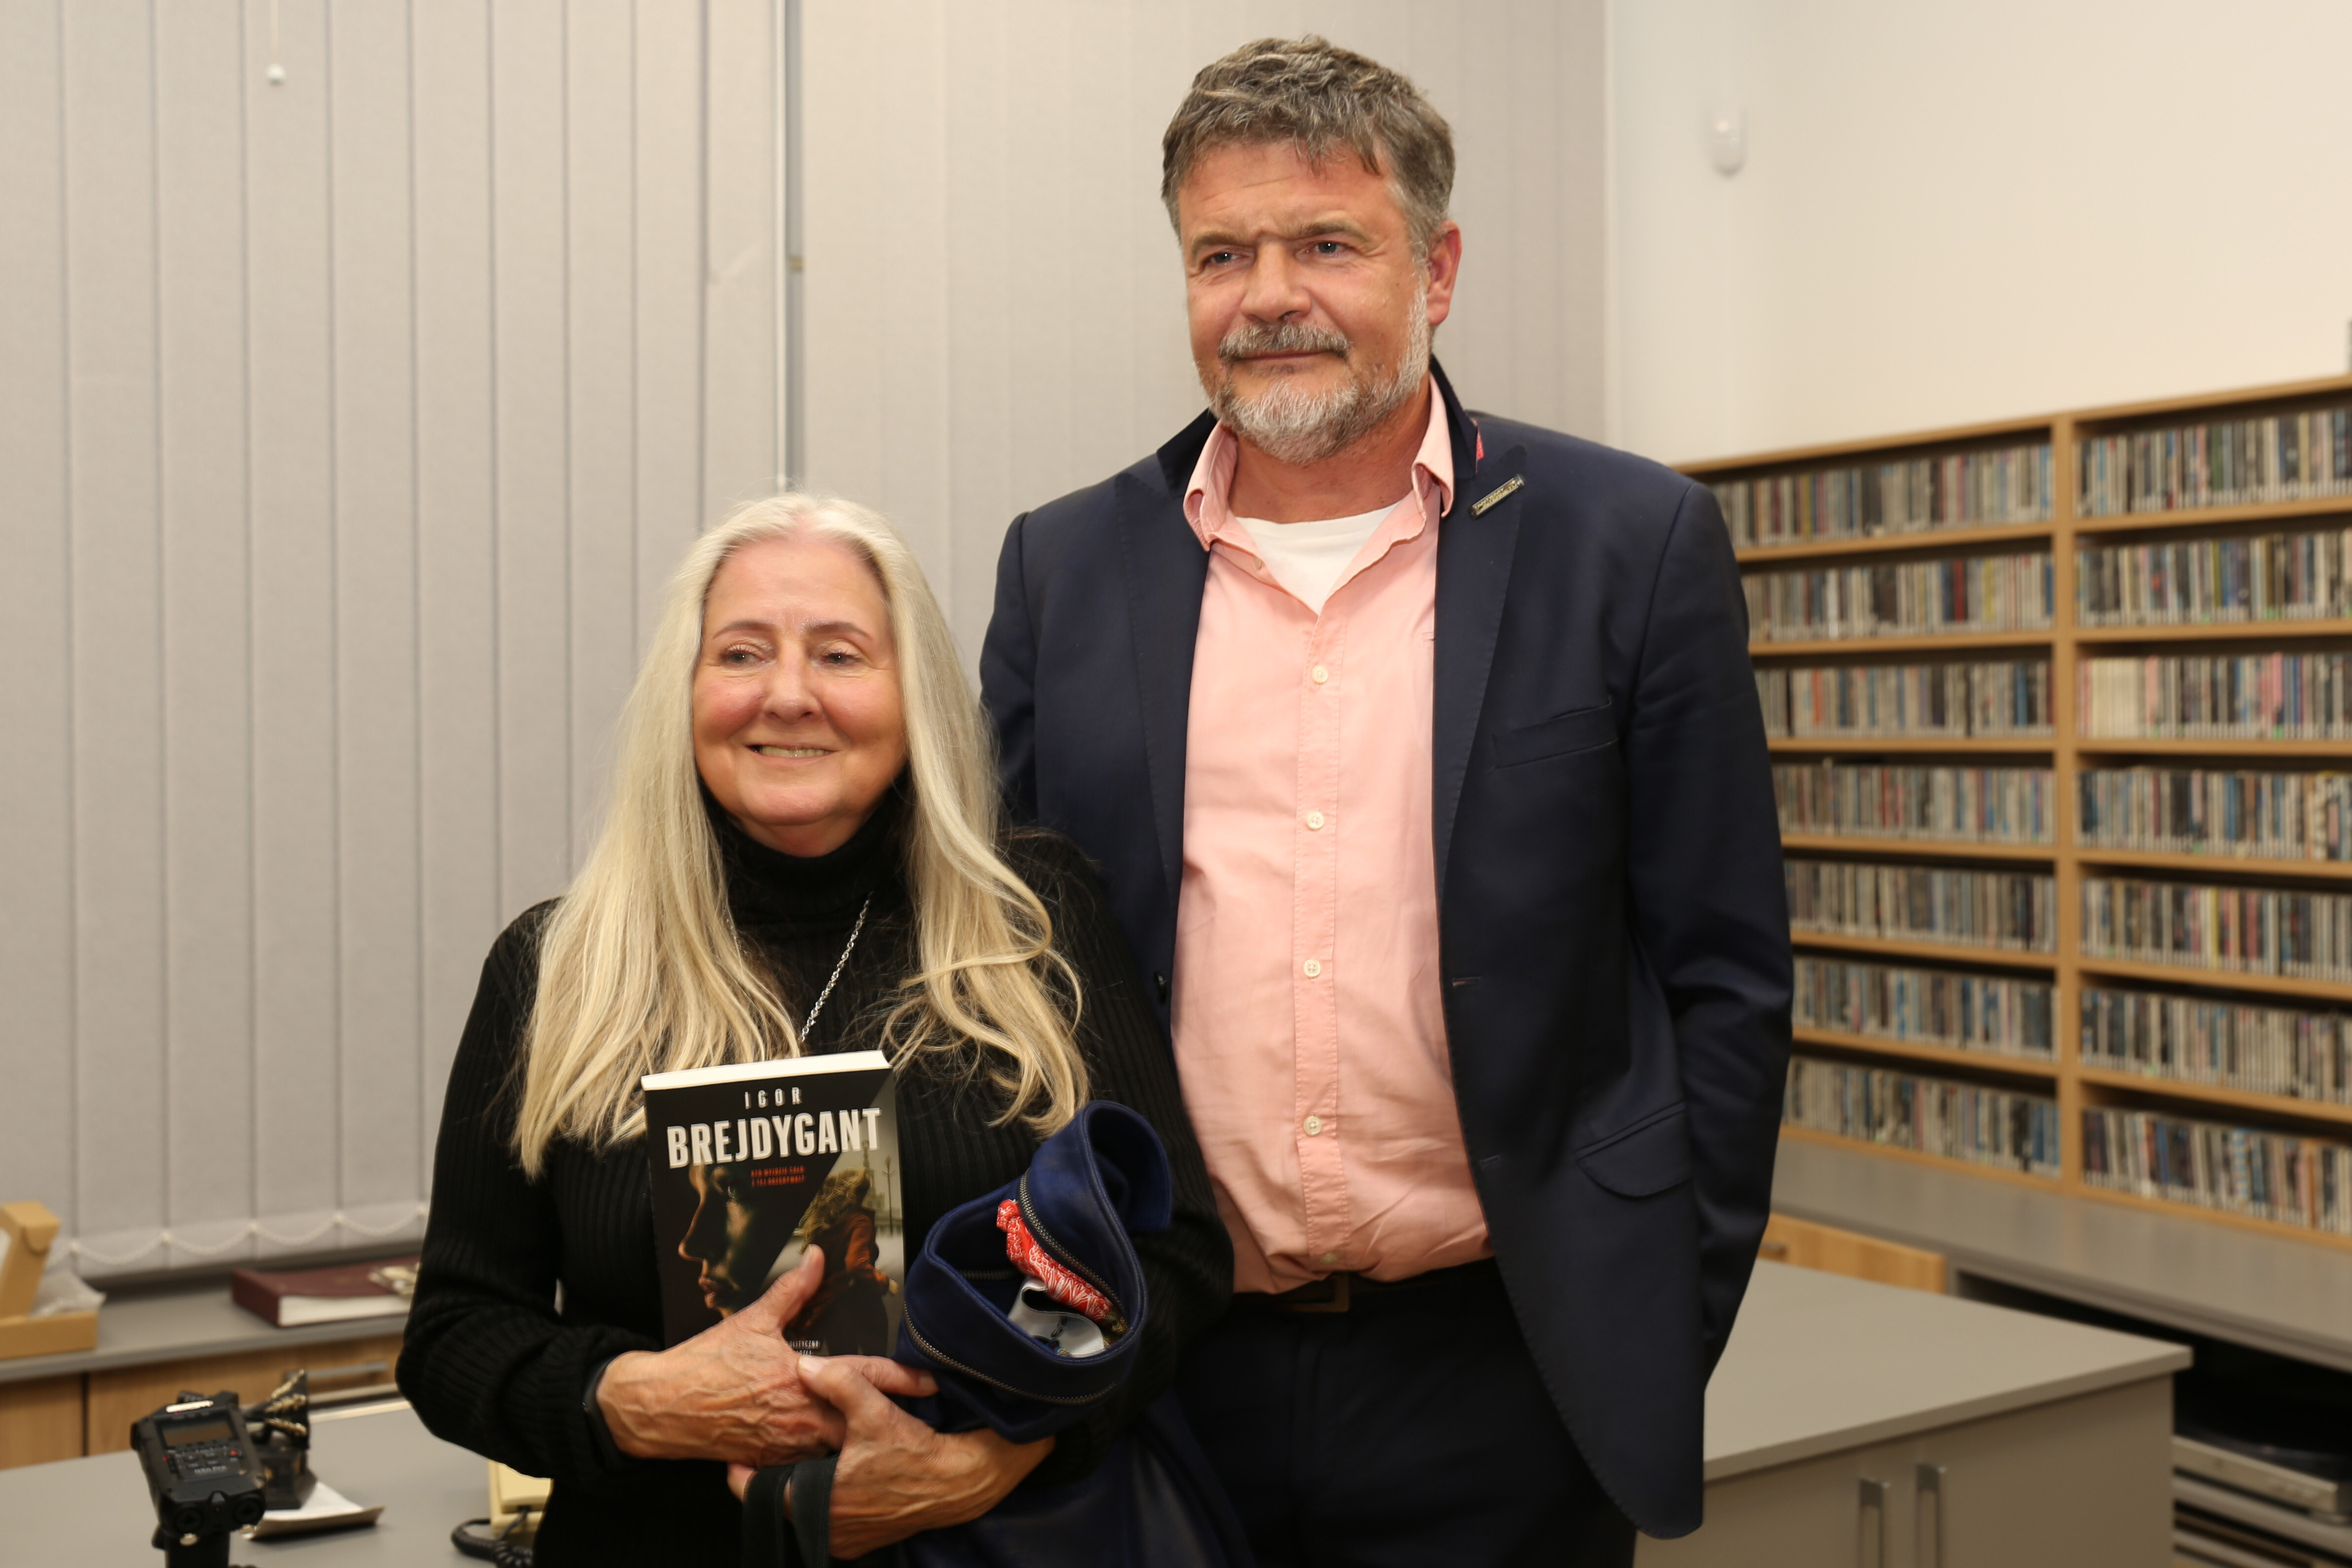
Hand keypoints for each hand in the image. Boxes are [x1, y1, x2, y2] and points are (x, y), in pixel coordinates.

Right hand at [596, 1248, 935, 1467]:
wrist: (661, 1407)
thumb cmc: (704, 1364)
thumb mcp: (752, 1319)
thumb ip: (792, 1290)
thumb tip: (816, 1257)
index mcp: (800, 1379)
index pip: (864, 1377)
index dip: (902, 1379)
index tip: (932, 1381)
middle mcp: (799, 1416)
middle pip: (859, 1420)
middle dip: (887, 1416)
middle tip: (919, 1413)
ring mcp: (785, 1445)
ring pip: (836, 1447)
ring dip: (857, 1438)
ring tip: (884, 1432)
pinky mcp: (769, 1461)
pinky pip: (808, 1463)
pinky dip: (824, 1454)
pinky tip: (837, 1449)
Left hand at [725, 1355, 1052, 1557]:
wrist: (956, 1484)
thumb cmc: (914, 1453)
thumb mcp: (876, 1411)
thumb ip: (839, 1382)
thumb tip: (805, 1364)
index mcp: (815, 1502)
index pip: (754, 1492)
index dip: (743, 1470)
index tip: (740, 1453)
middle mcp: (823, 1528)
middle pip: (781, 1501)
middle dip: (779, 1475)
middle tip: (777, 1449)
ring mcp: (842, 1539)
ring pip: (804, 1513)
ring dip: (803, 1490)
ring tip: (806, 1462)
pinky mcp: (860, 1542)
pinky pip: (827, 1523)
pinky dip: (827, 1504)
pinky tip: (837, 1479)